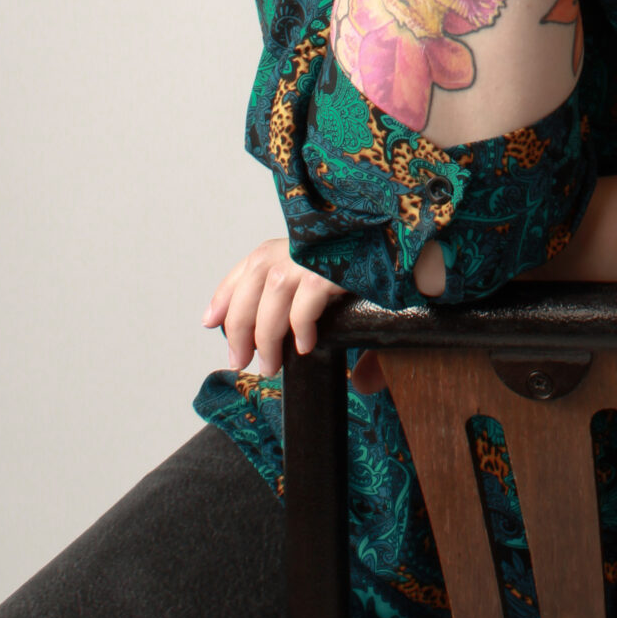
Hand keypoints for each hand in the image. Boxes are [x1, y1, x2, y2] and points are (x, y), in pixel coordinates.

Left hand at [203, 237, 389, 390]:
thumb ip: (337, 318)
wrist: (405, 236)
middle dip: (239, 328)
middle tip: (241, 362)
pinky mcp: (332, 269)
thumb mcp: (345, 284)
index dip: (225, 295)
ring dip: (265, 337)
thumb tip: (358, 380)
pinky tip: (305, 345)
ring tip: (271, 365)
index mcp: (295, 242)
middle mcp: (299, 244)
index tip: (210, 322)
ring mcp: (315, 255)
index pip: (248, 266)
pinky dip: (300, 327)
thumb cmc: (377, 262)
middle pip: (251, 286)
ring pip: (272, 298)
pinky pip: (305, 304)